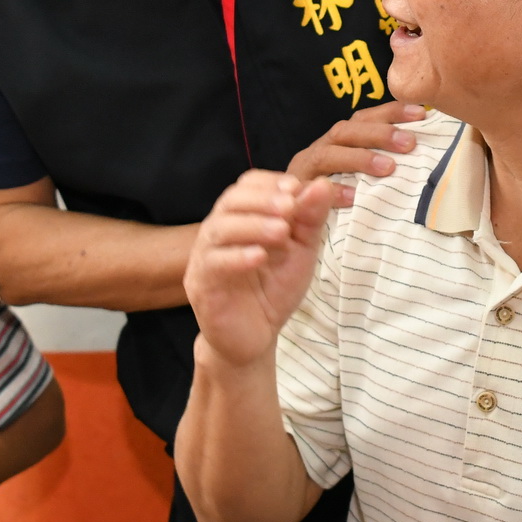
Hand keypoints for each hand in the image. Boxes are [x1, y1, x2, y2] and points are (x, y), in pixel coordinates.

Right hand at [187, 171, 343, 371]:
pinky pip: (213, 264)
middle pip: (230, 201)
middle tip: (290, 206)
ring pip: (219, 229)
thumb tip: (322, 184)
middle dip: (262, 200)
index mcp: (240, 218)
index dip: (270, 183)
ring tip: (281, 231)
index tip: (295, 188)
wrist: (254, 338)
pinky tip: (260, 257)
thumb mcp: (301, 251)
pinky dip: (237, 257)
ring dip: (253, 225)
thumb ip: (310, 219)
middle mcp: (218, 232)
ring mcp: (205, 258)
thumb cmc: (273, 290)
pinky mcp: (200, 285)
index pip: (247, 186)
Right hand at [289, 101, 424, 191]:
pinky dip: (333, 192)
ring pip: (327, 155)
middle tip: (409, 143)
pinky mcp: (294, 195)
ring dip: (359, 158)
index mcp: (338, 141)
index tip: (421, 114)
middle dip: (379, 134)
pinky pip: (310, 191)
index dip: (391, 112)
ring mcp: (303, 171)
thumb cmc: (338, 199)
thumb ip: (383, 161)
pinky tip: (353, 197)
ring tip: (387, 168)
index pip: (363, 119)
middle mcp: (319, 150)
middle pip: (346, 132)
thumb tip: (423, 150)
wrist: (293, 220)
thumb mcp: (360, 176)